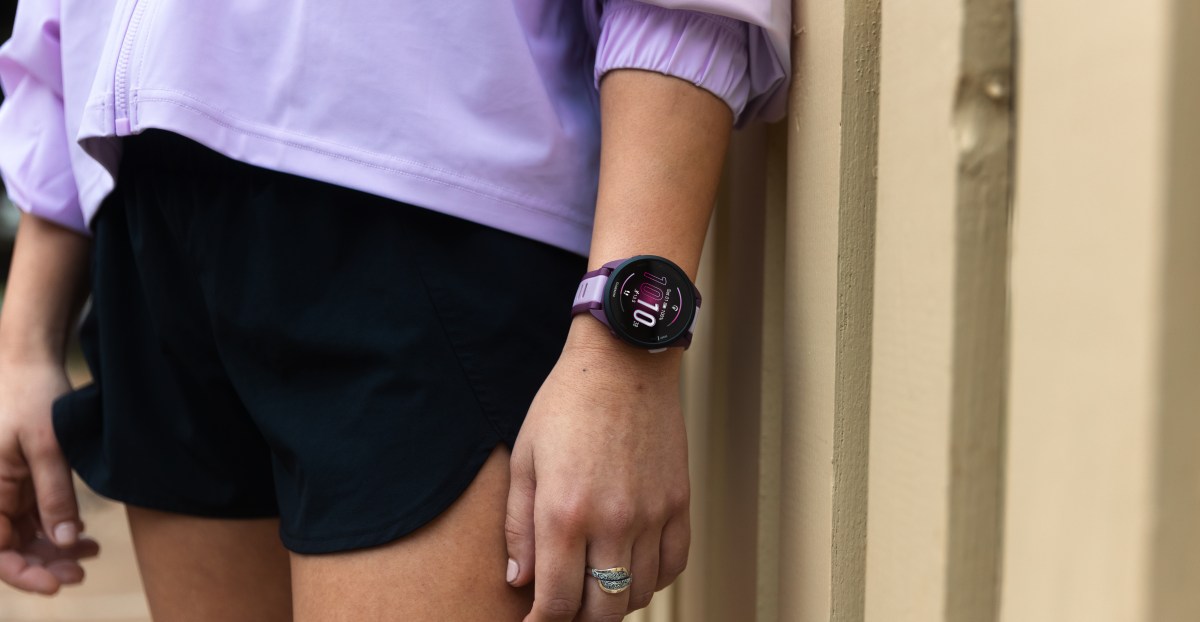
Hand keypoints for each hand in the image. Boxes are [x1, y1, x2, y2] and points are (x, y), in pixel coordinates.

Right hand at [0, 360, 98, 593]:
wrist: (30, 364)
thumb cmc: (32, 398)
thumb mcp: (48, 448)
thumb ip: (55, 495)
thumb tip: (65, 540)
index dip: (22, 574)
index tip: (57, 584)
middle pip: (10, 548)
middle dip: (44, 564)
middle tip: (82, 572)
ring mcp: (4, 490)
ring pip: (23, 536)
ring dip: (54, 549)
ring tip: (91, 553)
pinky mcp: (19, 482)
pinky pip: (32, 517)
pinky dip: (56, 528)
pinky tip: (84, 536)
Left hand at [505, 318, 690, 620]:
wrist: (624, 360)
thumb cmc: (565, 404)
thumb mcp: (525, 460)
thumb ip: (519, 526)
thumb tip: (520, 581)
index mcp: (564, 513)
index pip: (556, 602)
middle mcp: (613, 522)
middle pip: (602, 611)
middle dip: (577, 620)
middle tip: (563, 609)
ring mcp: (652, 514)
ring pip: (638, 594)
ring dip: (613, 602)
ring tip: (593, 587)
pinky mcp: (679, 503)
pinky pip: (673, 566)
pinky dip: (652, 580)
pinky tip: (631, 568)